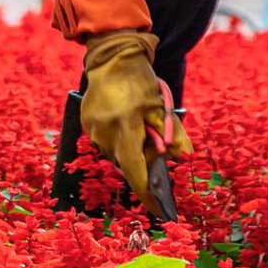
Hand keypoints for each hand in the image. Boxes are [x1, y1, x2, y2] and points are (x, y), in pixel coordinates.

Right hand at [81, 30, 192, 209]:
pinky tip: (126, 123)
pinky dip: (119, 140)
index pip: (135, 172)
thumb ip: (173, 135)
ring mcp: (92, 128)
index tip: (160, 210)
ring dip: (130, 150)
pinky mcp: (86, 123)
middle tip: (156, 147)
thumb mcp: (162, 107)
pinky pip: (105, 142)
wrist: (112, 57)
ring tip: (140, 129)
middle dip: (143, 163)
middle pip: (126, 164)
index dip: (148, 194)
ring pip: (115, 154)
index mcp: (125, 128)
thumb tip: (181, 158)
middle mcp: (105, 132)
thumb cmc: (140, 81)